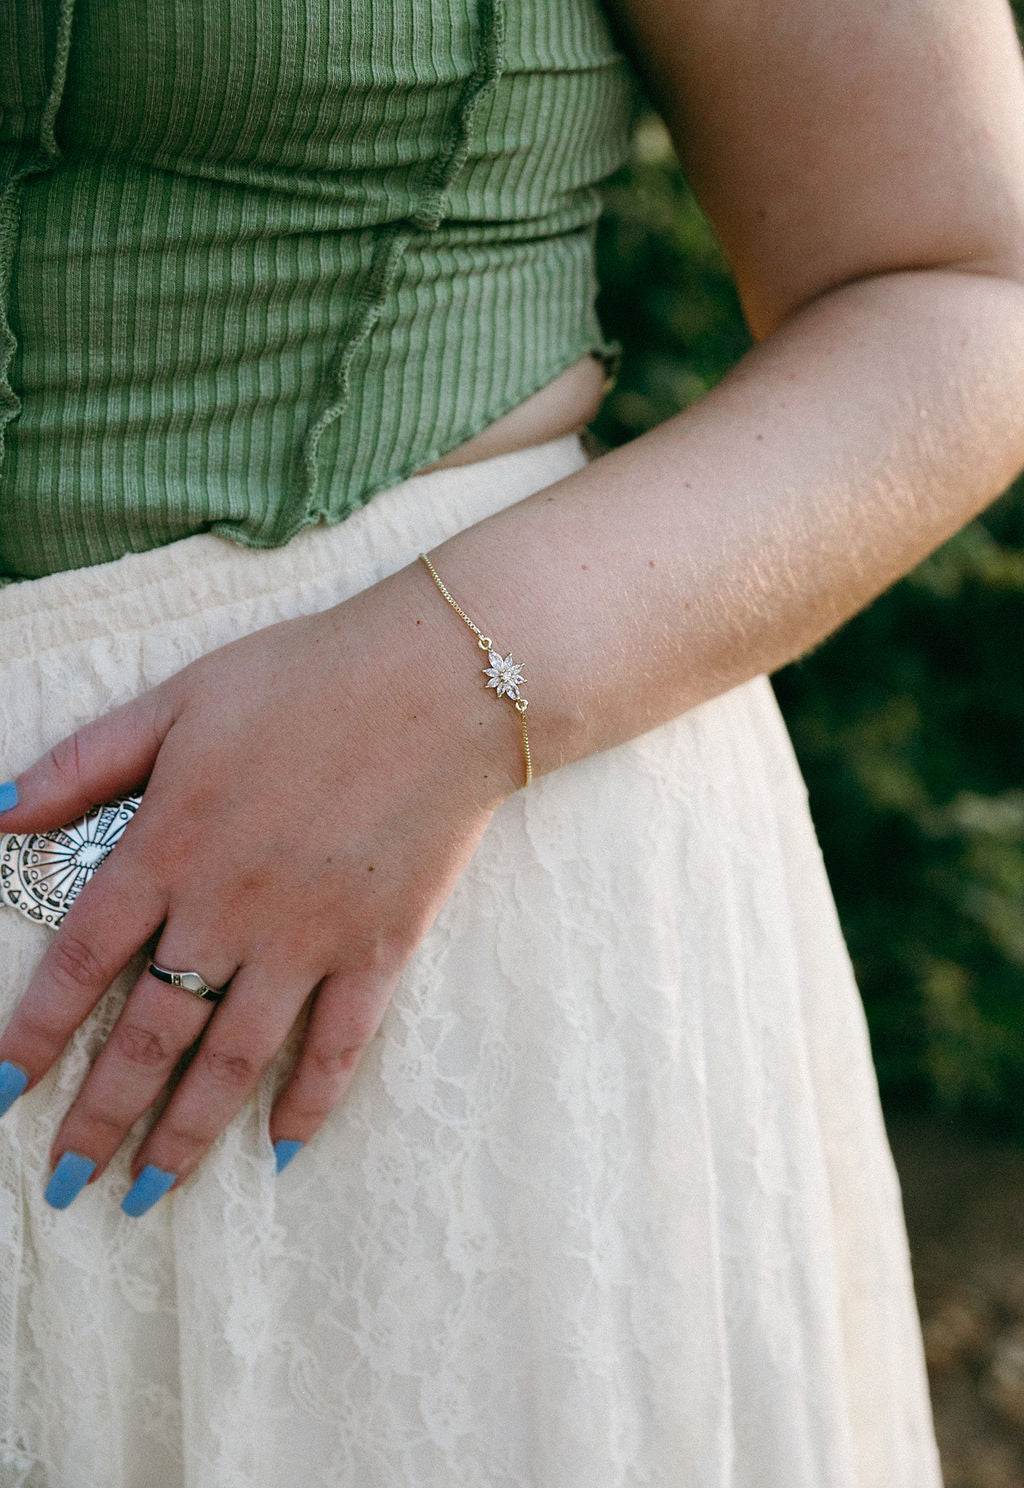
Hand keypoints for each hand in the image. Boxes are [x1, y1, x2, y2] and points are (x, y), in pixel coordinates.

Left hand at [0, 563, 516, 1211]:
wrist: (441, 684)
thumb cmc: (307, 678)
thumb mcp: (179, 699)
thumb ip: (84, 761)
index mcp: (169, 846)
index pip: (79, 962)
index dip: (34, 1034)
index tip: (2, 1091)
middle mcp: (228, 910)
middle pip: (148, 1035)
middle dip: (99, 1118)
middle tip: (64, 1184)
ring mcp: (308, 939)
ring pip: (233, 1060)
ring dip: (184, 1135)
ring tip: (145, 1195)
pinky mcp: (379, 948)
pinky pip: (340, 1045)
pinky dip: (310, 1102)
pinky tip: (282, 1149)